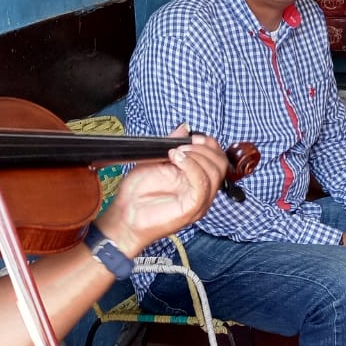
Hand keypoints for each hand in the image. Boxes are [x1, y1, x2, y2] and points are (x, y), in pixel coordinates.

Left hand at [96, 125, 227, 256]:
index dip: (209, 144)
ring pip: (215, 173)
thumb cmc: (137, 194)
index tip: (192, 136)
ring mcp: (199, 201)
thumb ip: (172, 144)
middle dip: (205, 148)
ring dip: (196, 156)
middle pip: (221, 164)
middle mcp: (202, 191)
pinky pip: (202, 185)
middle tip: (184, 145)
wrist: (124, 216)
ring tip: (176, 153)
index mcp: (197, 179)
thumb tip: (185, 129)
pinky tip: (176, 159)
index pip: (218, 159)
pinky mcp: (192, 209)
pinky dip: (191, 167)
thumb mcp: (155, 160)